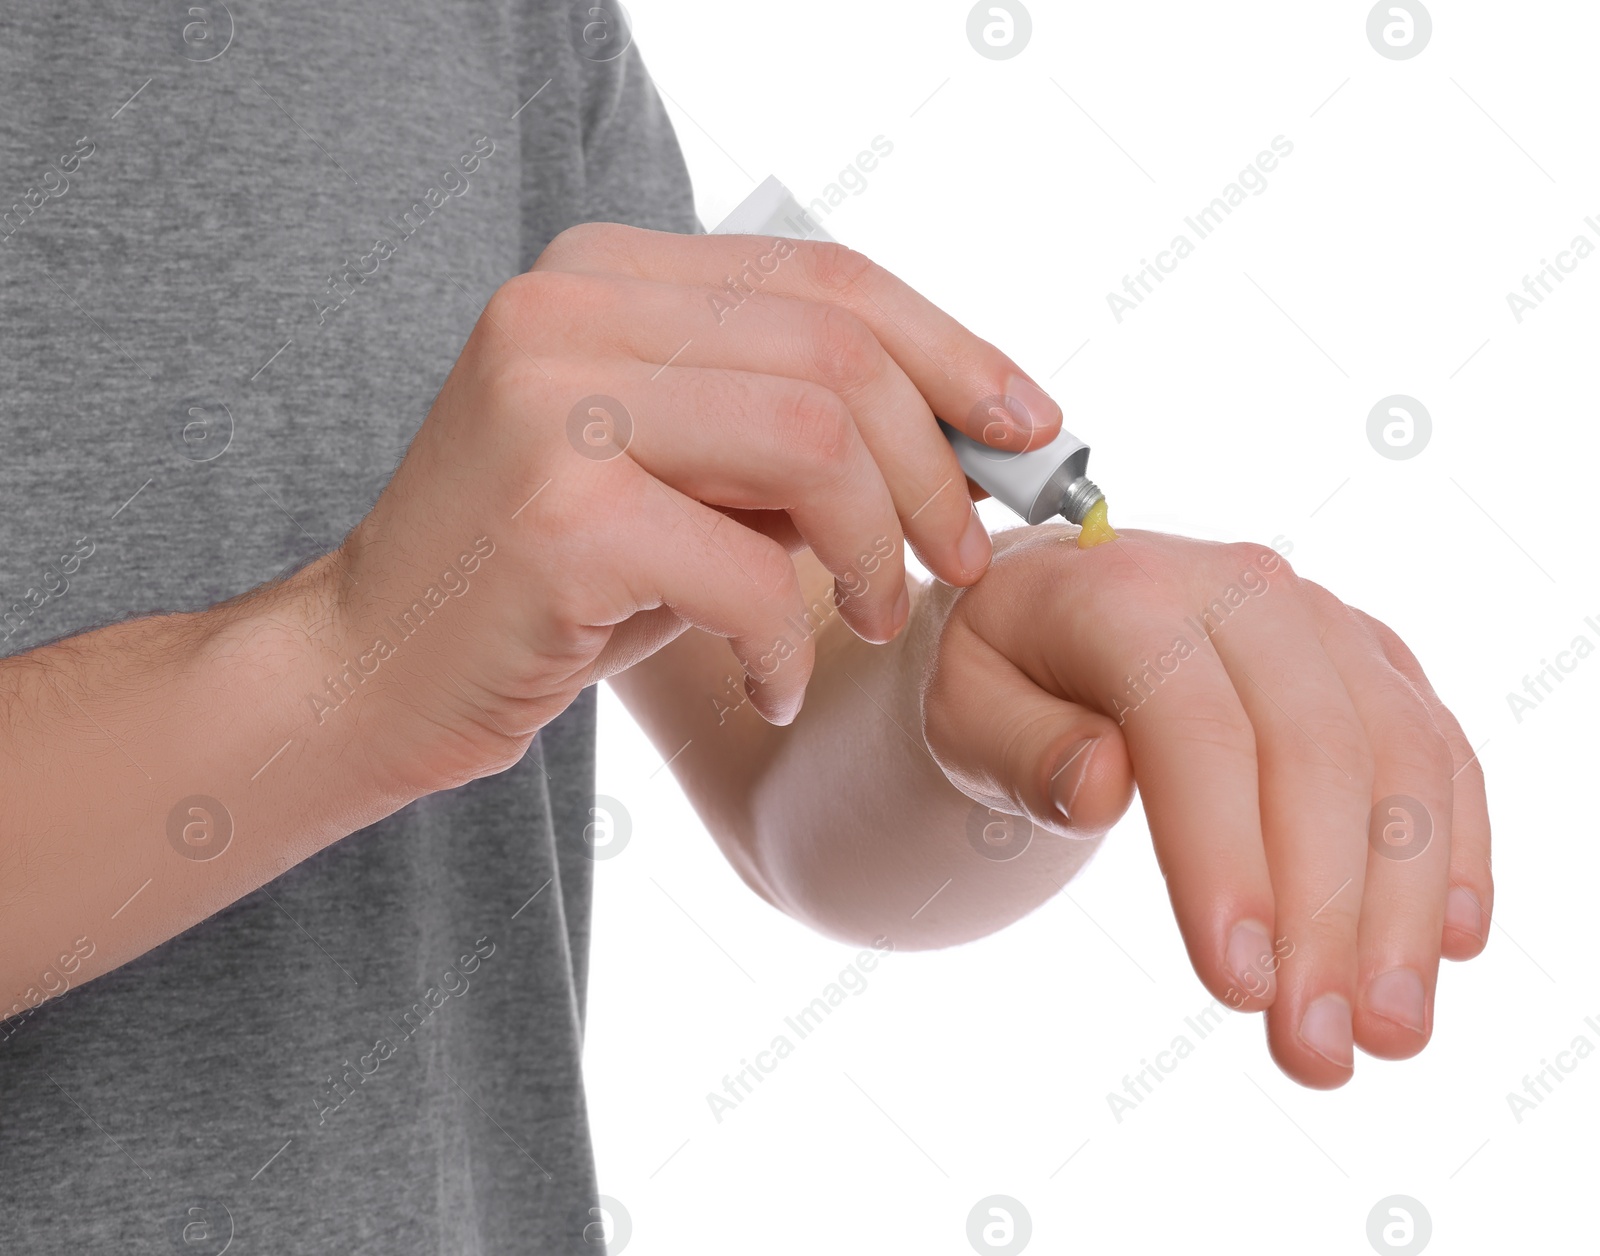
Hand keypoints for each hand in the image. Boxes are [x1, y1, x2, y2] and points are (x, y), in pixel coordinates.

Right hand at [333, 223, 1061, 793]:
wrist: (374, 673)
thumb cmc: (553, 587)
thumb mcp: (691, 488)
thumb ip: (800, 441)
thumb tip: (976, 436)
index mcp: (606, 274)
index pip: (825, 278)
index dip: (953, 350)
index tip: (1031, 427)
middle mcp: (569, 306)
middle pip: (837, 354)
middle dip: (935, 470)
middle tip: (960, 564)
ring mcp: (551, 400)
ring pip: (814, 440)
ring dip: (877, 550)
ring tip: (870, 620)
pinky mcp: (555, 515)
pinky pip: (752, 572)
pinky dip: (794, 643)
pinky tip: (776, 684)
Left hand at [920, 525, 1491, 1087]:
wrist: (1062, 615)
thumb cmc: (1008, 675)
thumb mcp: (967, 711)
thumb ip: (1021, 748)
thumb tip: (1099, 783)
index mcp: (1126, 591)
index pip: (1191, 726)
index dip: (1223, 857)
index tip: (1237, 984)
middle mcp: (1243, 590)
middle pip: (1315, 751)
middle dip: (1325, 914)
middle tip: (1316, 1048)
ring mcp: (1322, 621)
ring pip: (1399, 758)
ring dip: (1403, 906)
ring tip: (1386, 1033)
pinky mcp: (1375, 661)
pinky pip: (1437, 751)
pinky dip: (1452, 846)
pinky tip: (1449, 943)